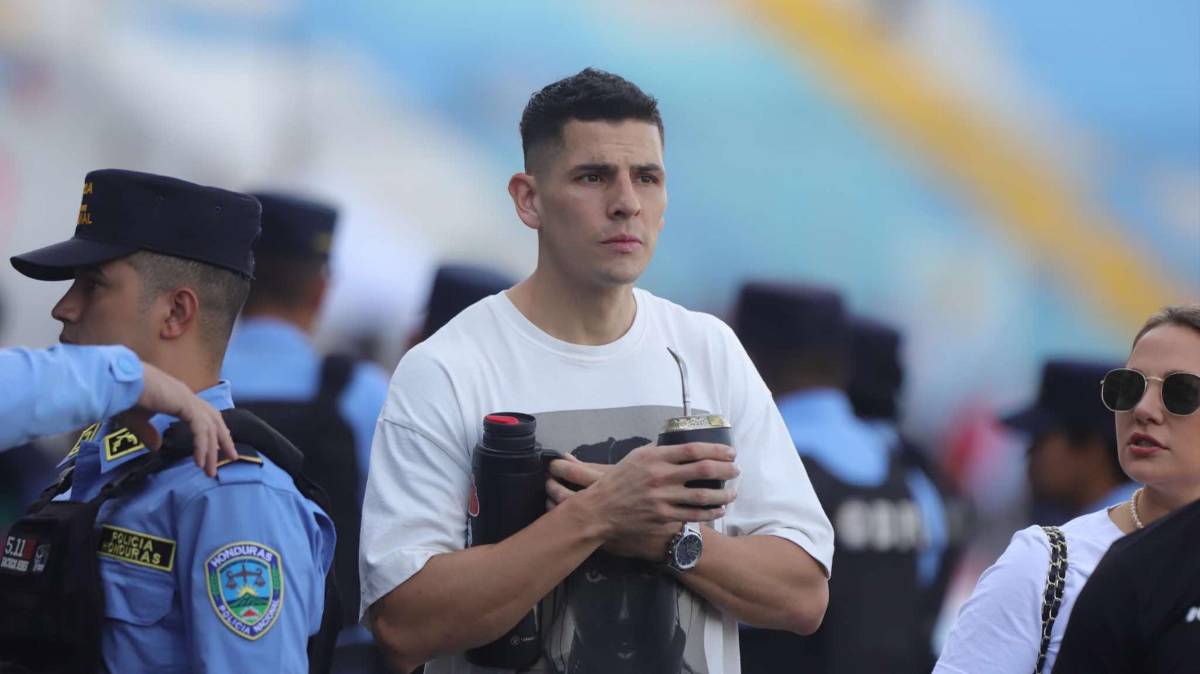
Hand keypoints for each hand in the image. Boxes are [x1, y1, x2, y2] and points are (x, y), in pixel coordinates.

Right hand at [114, 363, 236, 476]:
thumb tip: (156, 447)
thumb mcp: (137, 421)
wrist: (116, 383)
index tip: (218, 446)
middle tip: (231, 457)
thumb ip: (148, 433)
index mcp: (177, 396)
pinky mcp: (184, 403)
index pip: (204, 414)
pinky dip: (202, 445)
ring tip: (210, 470)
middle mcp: (186, 396)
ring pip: (210, 426)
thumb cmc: (123, 398)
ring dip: (212, 449)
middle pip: (214, 419)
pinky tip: (199, 460)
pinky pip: (200, 428)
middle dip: (223, 439)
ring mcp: (187, 398)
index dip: (213, 429)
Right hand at [546, 442, 737, 560]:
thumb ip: (657, 451)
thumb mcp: (635, 457)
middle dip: (725, 470)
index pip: (693, 450)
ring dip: (723, 494)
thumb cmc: (618, 481)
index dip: (716, 450)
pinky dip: (710, 512)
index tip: (730, 451)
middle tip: (736, 470)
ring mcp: (662, 498)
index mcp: (654, 458)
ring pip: (702, 496)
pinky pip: (693, 515)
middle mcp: (660, 477)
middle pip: (703, 471)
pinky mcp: (662, 517)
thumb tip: (677, 444)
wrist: (600, 510)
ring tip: (733, 492)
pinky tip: (719, 509)